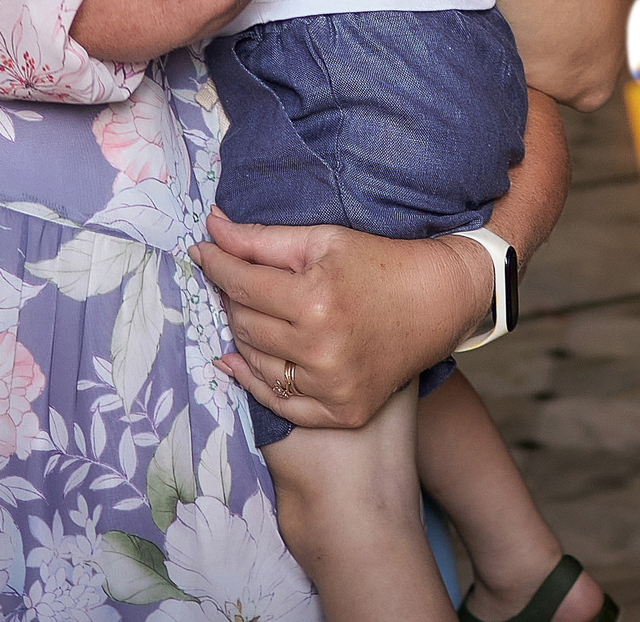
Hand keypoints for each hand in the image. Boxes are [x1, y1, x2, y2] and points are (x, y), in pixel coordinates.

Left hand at [190, 207, 492, 430]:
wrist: (437, 302)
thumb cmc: (380, 262)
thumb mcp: (324, 239)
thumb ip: (262, 238)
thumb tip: (211, 228)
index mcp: (316, 300)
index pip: (241, 283)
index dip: (215, 263)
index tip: (201, 251)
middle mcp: (322, 349)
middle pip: (243, 323)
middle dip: (229, 296)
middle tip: (232, 278)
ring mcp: (333, 387)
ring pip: (255, 362)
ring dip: (241, 335)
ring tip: (247, 311)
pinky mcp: (343, 412)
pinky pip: (280, 404)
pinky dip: (252, 382)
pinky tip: (235, 361)